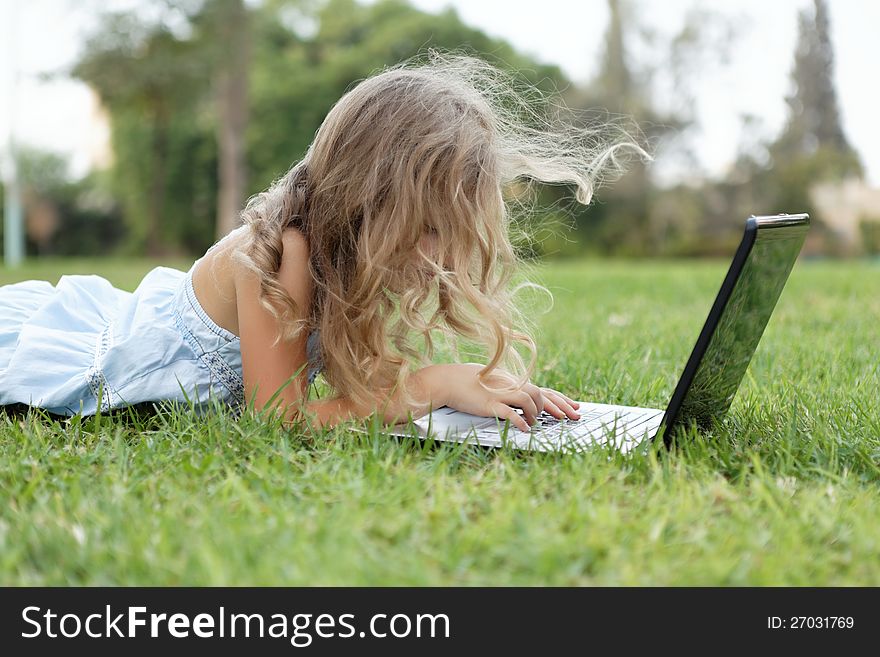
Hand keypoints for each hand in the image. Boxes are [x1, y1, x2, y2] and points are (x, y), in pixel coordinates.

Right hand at [424, 363, 579, 431]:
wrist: (448, 380)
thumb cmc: (468, 381)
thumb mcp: (493, 382)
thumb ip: (508, 388)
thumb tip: (521, 399)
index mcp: (513, 381)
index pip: (542, 388)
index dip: (559, 398)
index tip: (574, 406)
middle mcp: (510, 385)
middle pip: (541, 393)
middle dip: (559, 406)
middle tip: (571, 418)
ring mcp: (500, 393)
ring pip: (529, 398)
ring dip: (536, 412)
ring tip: (536, 422)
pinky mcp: (490, 403)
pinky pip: (509, 412)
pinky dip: (520, 420)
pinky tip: (526, 428)